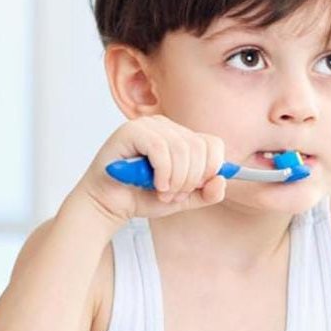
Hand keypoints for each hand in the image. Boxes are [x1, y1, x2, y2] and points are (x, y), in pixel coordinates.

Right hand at [76, 116, 227, 223]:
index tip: (196, 188)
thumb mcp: (182, 199)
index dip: (211, 169)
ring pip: (181, 149)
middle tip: (174, 195)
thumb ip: (205, 193)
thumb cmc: (140, 197)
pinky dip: (163, 172)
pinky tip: (156, 185)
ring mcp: (148, 125)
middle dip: (191, 179)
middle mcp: (166, 126)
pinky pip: (160, 149)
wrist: (109, 204)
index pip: (213, 144)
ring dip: (176, 179)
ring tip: (163, 193)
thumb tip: (222, 181)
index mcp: (181, 137)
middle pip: (199, 147)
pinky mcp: (131, 131)